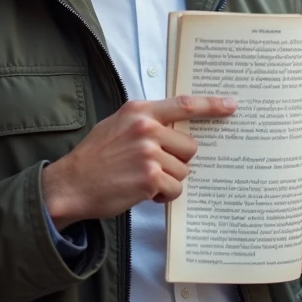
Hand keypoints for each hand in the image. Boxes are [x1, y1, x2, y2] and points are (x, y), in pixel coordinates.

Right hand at [41, 95, 236, 229]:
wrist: (70, 184)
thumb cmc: (94, 158)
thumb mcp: (117, 126)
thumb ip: (146, 122)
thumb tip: (176, 127)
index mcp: (139, 112)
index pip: (184, 104)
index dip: (211, 105)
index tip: (231, 105)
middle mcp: (146, 128)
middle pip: (189, 147)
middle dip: (177, 161)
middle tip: (153, 168)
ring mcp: (149, 152)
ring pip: (183, 170)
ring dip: (168, 181)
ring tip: (142, 180)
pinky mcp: (150, 178)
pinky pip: (175, 189)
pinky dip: (163, 196)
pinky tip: (143, 193)